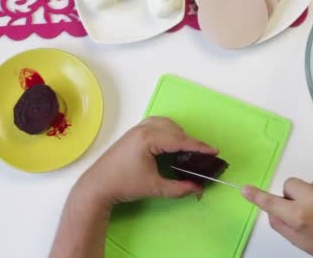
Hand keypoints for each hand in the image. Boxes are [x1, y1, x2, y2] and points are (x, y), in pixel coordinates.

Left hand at [74, 117, 217, 206]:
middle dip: (190, 142)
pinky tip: (171, 142)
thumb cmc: (124, 185)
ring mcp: (138, 128)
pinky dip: (168, 130)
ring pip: (167, 124)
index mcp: (148, 138)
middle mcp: (143, 128)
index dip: (199, 146)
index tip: (214, 151)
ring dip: (179, 134)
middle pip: (175, 130)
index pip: (180, 140)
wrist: (98, 185)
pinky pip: (157, 124)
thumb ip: (179, 188)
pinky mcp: (134, 132)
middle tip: (202, 156)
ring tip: (187, 150)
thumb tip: (198, 188)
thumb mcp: (154, 188)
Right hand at [242, 178, 312, 257]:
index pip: (271, 202)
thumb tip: (272, 208)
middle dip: (293, 195)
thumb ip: (281, 224)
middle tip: (305, 211)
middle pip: (290, 184)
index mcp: (299, 216)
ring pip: (310, 184)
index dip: (257, 196)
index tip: (245, 189)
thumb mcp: (299, 242)